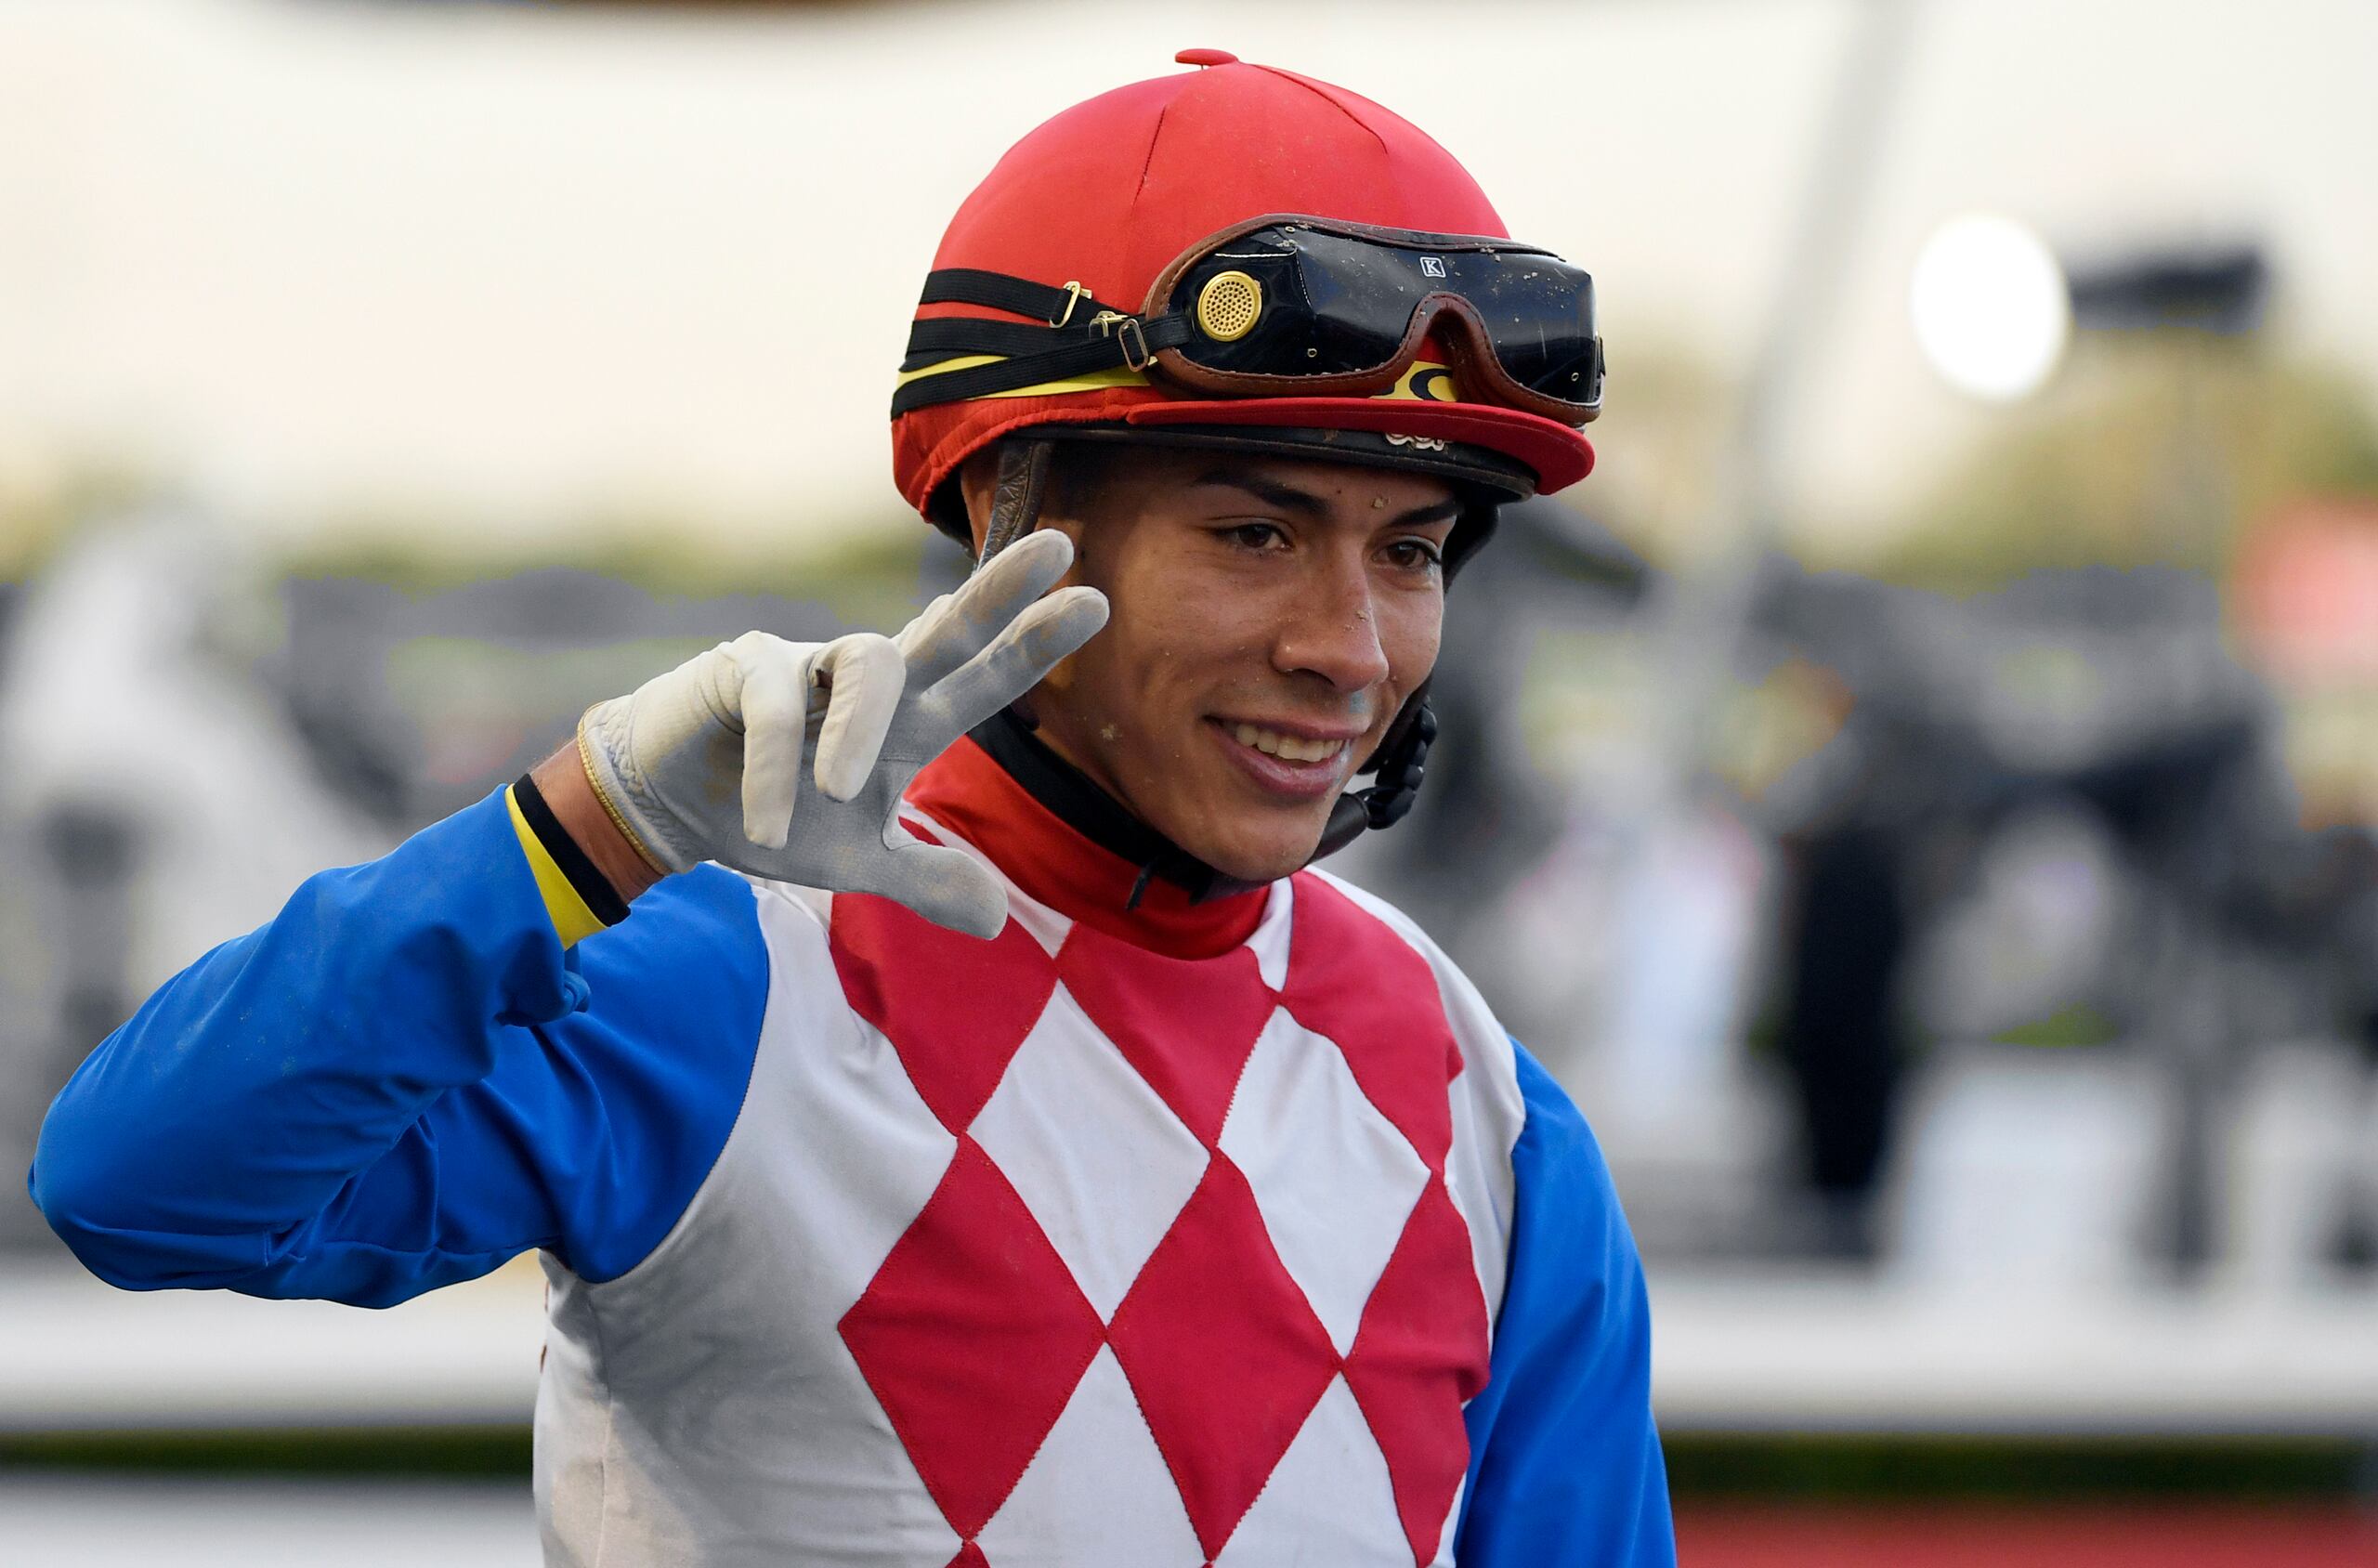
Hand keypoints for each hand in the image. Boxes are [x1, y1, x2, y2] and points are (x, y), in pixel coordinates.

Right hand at [576, 531, 1105, 936]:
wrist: (666, 812)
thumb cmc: (774, 818)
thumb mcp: (856, 863)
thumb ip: (924, 879)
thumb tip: (998, 920)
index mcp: (904, 720)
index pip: (980, 679)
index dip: (1033, 646)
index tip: (1093, 601)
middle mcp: (865, 680)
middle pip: (945, 630)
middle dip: (1000, 592)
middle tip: (1059, 548)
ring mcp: (806, 665)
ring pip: (867, 664)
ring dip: (858, 731)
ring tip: (837, 796)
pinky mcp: (739, 672)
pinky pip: (773, 710)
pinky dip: (777, 773)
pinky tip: (769, 830)